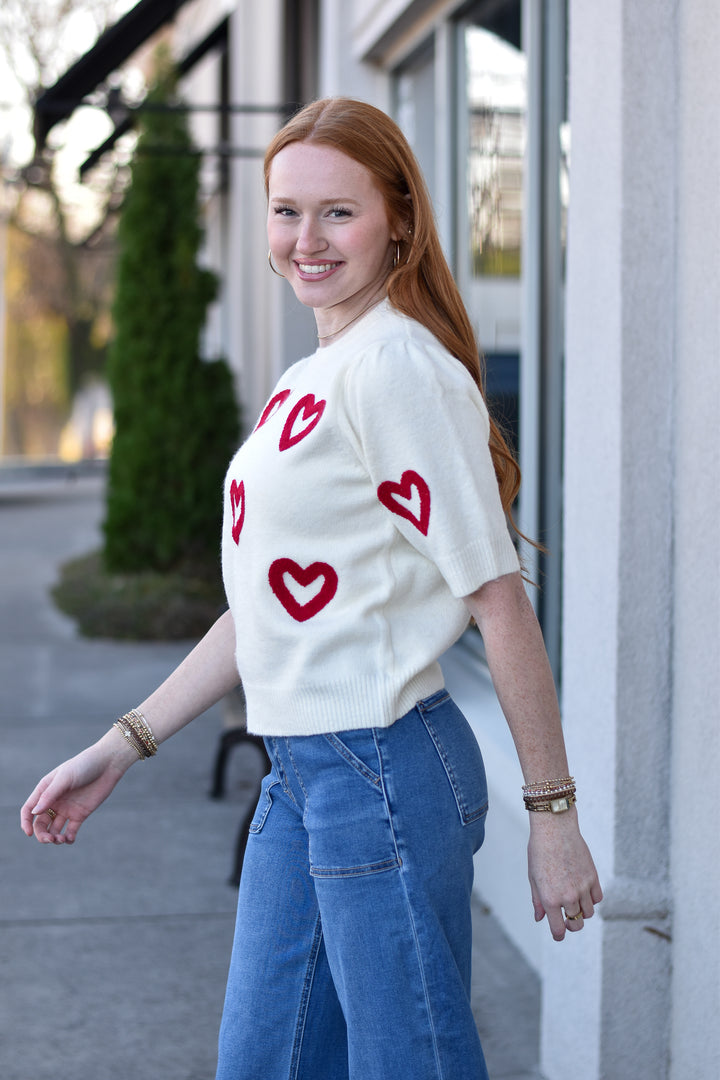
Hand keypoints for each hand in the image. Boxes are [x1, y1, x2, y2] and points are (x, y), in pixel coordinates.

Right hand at [20, 732, 136, 844]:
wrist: (107, 764)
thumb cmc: (84, 765)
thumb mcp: (65, 778)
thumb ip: (50, 795)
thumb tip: (34, 813)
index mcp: (45, 790)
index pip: (29, 809)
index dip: (26, 822)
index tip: (29, 833)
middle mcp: (54, 801)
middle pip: (41, 824)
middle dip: (42, 835)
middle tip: (50, 839)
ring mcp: (67, 809)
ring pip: (54, 829)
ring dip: (55, 838)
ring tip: (62, 839)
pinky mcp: (80, 814)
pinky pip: (71, 830)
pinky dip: (68, 838)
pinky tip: (70, 838)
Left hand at [527, 809, 602, 940]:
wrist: (555, 828)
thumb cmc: (539, 851)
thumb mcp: (533, 877)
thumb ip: (537, 900)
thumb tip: (540, 919)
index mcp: (550, 898)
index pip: (558, 929)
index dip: (558, 935)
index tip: (558, 934)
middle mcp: (568, 896)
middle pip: (576, 924)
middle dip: (571, 925)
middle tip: (568, 920)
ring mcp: (583, 887)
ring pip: (589, 913)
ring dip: (582, 912)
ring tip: (575, 903)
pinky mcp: (593, 877)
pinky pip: (597, 898)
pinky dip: (592, 898)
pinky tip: (584, 891)